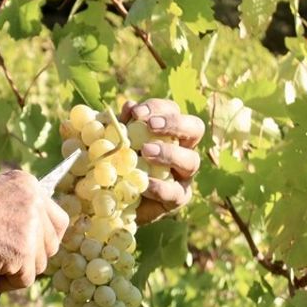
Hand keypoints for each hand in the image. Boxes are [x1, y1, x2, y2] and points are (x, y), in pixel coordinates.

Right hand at [0, 171, 69, 291]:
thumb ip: (12, 209)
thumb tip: (30, 235)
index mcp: (26, 184)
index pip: (57, 219)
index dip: (41, 239)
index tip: (24, 249)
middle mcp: (34, 201)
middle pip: (52, 244)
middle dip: (29, 258)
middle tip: (1, 261)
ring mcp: (30, 226)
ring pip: (39, 264)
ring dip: (14, 271)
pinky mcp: (22, 252)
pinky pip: (24, 280)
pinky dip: (3, 284)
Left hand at [121, 99, 205, 223]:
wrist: (111, 200)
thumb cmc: (115, 163)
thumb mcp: (113, 142)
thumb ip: (121, 125)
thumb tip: (129, 106)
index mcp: (168, 130)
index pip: (171, 110)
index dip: (157, 108)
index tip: (136, 113)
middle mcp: (182, 148)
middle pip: (195, 128)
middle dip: (174, 124)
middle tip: (150, 126)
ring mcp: (183, 174)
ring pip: (191, 160)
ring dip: (169, 153)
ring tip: (146, 152)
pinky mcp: (178, 197)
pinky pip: (176, 192)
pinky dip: (160, 187)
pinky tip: (145, 184)